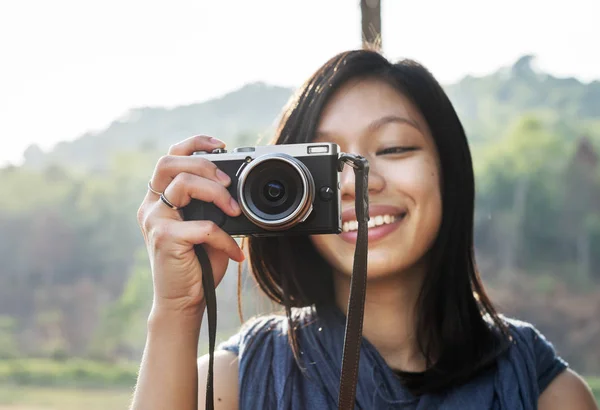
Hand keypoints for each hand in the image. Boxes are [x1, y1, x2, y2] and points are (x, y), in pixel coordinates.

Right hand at [137, 135, 244, 315]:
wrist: (183, 302)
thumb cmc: (197, 265)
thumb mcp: (206, 227)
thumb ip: (213, 206)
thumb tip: (238, 187)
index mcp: (159, 199)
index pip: (170, 157)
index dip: (194, 144)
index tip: (221, 146)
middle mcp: (151, 206)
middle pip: (170, 162)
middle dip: (205, 165)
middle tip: (229, 184)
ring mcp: (154, 221)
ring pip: (184, 184)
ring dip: (217, 193)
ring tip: (235, 211)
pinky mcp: (164, 238)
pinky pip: (204, 226)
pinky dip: (225, 239)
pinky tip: (235, 253)